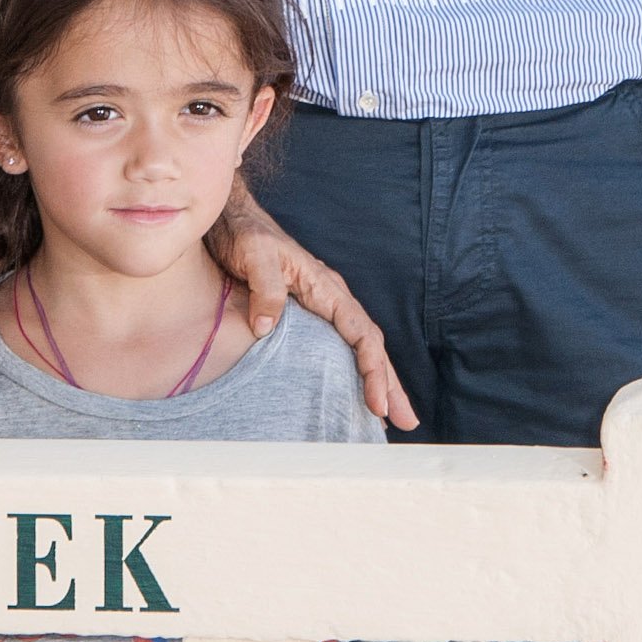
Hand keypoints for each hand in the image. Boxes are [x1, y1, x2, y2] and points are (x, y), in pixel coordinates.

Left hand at [213, 194, 417, 429]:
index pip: (362, 335)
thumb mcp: (253, 256)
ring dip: (378, 381)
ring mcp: (323, 306)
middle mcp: (332, 298)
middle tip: (408, 422)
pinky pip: (341, 346)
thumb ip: (265, 289)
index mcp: (326, 287)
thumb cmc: (245, 235)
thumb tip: (267, 328)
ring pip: (361, 347)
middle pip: (372, 346)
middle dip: (390, 384)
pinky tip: (354, 391)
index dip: (372, 371)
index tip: (376, 405)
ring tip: (390, 418)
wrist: (232, 219)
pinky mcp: (309, 313)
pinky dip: (354, 371)